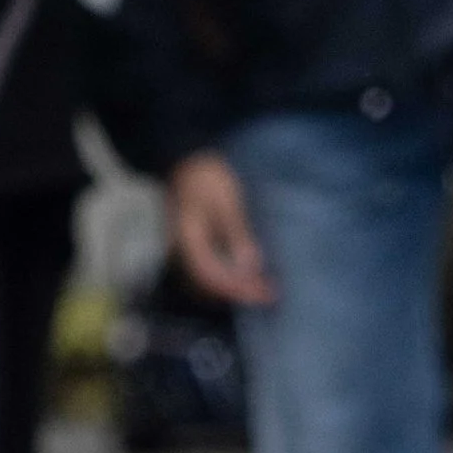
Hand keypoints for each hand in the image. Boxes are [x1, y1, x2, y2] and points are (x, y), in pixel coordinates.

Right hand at [167, 151, 273, 308]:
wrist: (185, 159)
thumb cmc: (207, 178)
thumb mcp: (226, 203)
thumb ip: (237, 235)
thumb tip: (250, 267)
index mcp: (188, 242)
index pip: (212, 277)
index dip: (238, 289)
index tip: (264, 293)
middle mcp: (182, 251)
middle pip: (208, 285)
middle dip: (239, 292)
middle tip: (270, 294)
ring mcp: (186, 249)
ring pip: (208, 280)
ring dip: (234, 287)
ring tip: (262, 288)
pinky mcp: (194, 245)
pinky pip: (209, 270)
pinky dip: (228, 277)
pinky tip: (245, 275)